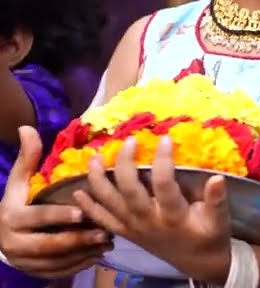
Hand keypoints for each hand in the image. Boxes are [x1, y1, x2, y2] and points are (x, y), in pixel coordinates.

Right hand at [0, 127, 111, 276]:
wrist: (0, 236)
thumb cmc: (17, 203)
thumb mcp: (19, 181)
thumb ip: (28, 158)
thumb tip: (27, 128)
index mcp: (13, 217)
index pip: (37, 218)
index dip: (59, 216)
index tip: (83, 212)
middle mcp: (15, 242)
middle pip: (49, 245)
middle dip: (78, 239)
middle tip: (105, 233)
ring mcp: (25, 261)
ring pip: (57, 261)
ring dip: (84, 253)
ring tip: (108, 242)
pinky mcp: (35, 273)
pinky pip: (59, 272)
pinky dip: (79, 265)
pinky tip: (98, 255)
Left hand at [73, 136, 232, 283]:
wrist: (197, 262)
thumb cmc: (209, 236)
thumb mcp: (220, 220)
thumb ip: (217, 200)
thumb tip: (217, 178)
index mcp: (173, 216)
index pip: (164, 185)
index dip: (163, 161)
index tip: (165, 138)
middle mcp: (148, 221)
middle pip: (129, 191)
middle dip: (125, 164)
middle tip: (129, 141)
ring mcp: (133, 227)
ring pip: (109, 203)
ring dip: (98, 180)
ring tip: (95, 157)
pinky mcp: (125, 232)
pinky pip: (102, 220)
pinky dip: (88, 207)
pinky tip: (78, 191)